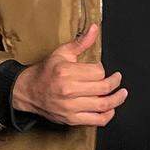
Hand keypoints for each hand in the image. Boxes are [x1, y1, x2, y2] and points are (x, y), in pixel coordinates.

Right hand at [11, 24, 125, 126]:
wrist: (28, 91)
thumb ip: (81, 42)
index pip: (97, 71)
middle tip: (117, 78)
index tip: (99, 68)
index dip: (102, 68)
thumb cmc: (46, 71)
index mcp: (66, 72)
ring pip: (102, 105)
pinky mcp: (71, 119)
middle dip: (115, 82)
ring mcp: (70, 107)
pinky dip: (107, 115)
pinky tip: (111, 109)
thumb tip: (95, 28)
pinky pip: (95, 120)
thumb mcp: (61, 53)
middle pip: (103, 87)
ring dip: (117, 99)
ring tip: (122, 94)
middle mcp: (68, 90)